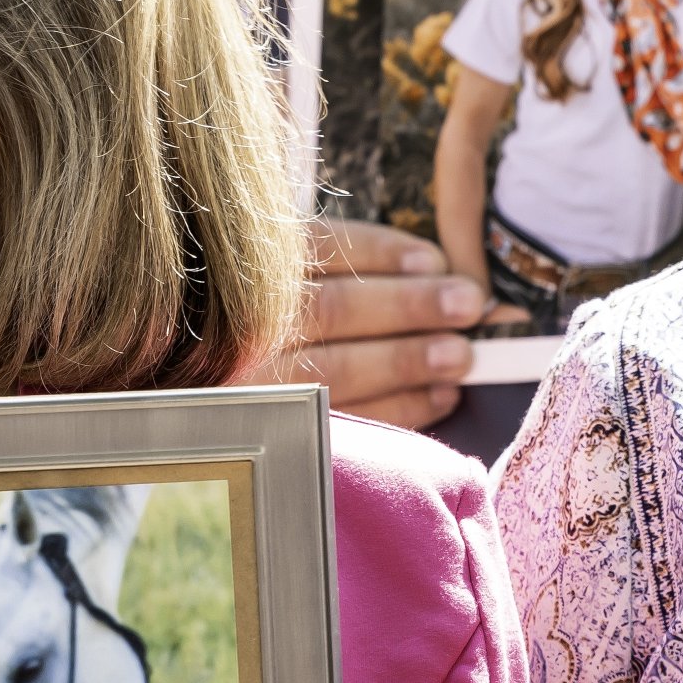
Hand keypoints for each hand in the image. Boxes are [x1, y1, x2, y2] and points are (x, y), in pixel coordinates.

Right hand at [257, 219, 484, 426]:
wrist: (215, 418)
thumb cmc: (278, 333)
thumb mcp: (286, 284)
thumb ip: (343, 272)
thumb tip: (435, 275)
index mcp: (241, 275)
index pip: (314, 250)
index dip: (379, 253)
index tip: (435, 261)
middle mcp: (239, 329)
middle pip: (329, 310)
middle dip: (408, 306)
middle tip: (467, 305)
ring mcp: (248, 385)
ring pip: (333, 369)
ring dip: (408, 359)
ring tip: (461, 356)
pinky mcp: (274, 432)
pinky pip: (343, 422)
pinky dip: (398, 407)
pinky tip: (441, 396)